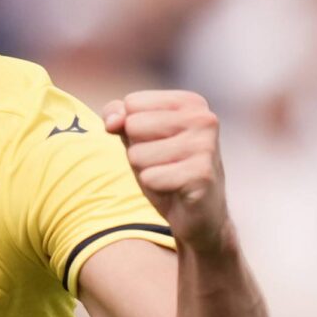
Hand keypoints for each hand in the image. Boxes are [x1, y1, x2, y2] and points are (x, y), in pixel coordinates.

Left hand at [104, 90, 233, 255]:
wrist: (199, 214)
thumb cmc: (167, 170)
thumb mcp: (138, 139)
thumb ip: (119, 119)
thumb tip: (111, 122)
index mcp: (190, 102)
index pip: (132, 103)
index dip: (133, 130)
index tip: (157, 145)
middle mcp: (203, 118)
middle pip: (133, 126)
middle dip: (138, 151)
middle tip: (163, 165)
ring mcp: (205, 146)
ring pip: (138, 154)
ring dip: (146, 172)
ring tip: (169, 177)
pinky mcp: (202, 175)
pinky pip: (150, 178)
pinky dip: (155, 188)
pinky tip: (176, 190)